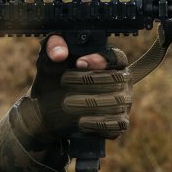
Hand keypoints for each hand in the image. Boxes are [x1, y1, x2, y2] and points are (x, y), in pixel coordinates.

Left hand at [16, 35, 132, 143]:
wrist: (47, 110)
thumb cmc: (54, 80)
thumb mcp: (49, 60)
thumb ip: (53, 48)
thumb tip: (60, 54)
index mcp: (111, 61)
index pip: (116, 57)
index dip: (99, 59)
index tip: (79, 63)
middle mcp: (122, 80)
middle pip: (116, 79)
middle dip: (90, 81)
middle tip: (65, 83)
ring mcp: (124, 102)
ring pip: (117, 102)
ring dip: (91, 103)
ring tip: (67, 104)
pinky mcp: (119, 122)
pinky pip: (116, 123)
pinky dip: (98, 123)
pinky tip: (81, 121)